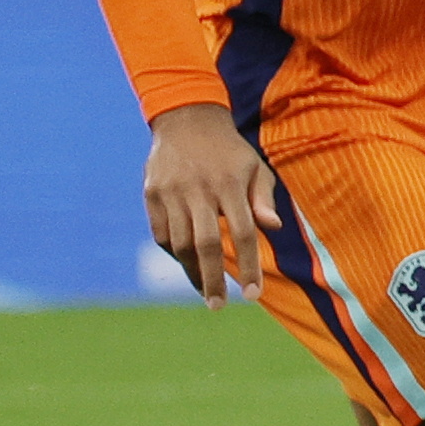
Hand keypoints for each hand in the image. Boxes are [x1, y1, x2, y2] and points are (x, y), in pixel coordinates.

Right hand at [141, 104, 278, 304]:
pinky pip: (161, 233)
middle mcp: (198, 190)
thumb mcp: (254, 167)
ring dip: (191, 270)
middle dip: (211, 279)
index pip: (242, 233)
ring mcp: (171, 192)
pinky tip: (187, 263)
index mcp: (229, 184)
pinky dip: (174, 251)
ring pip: (180, 242)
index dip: (247, 266)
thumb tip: (273, 228)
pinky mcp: (151, 194)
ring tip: (205, 290)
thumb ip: (263, 198)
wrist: (186, 120)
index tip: (252, 294)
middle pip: (205, 244)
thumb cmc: (230, 150)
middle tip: (218, 305)